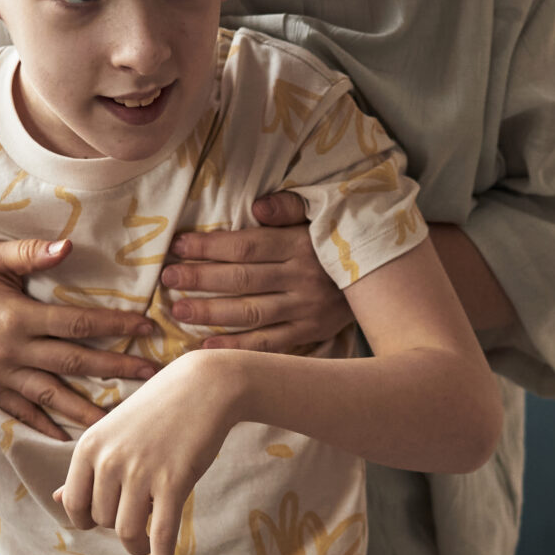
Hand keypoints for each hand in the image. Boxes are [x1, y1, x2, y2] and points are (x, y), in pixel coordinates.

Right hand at [0, 239, 158, 437]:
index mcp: (15, 317)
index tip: (147, 327)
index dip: (114, 325)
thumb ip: (31, 254)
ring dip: (87, 409)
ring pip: (51, 396)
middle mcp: (9, 350)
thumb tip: (69, 246)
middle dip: (115, 368)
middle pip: (72, 363)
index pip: (76, 324)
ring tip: (119, 420)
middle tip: (151, 375)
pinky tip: (69, 436)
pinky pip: (20, 411)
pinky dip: (44, 425)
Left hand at [56, 351, 244, 554]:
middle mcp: (109, 460)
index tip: (107, 517)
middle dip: (118, 527)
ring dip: (137, 546)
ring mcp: (141, 471)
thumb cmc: (156, 410)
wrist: (203, 387)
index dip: (88, 519)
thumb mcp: (112, 433)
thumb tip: (56, 497)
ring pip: (127, 531)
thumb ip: (85, 468)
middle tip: (137, 521)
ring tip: (146, 545)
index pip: (73, 504)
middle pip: (102, 520)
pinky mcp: (174, 481)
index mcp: (88, 447)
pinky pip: (161, 533)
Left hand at [164, 193, 350, 354]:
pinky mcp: (311, 333)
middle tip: (168, 279)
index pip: (247, 247)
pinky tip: (208, 348)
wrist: (386, 277)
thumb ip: (290, 207)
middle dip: (201, 278)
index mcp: (301, 245)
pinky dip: (237, 347)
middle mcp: (302, 279)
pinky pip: (268, 344)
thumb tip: (256, 207)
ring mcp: (306, 309)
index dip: (210, 247)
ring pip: (251, 313)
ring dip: (211, 312)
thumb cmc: (341, 240)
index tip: (179, 246)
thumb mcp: (323, 213)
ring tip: (179, 310)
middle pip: (242, 279)